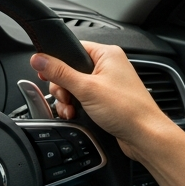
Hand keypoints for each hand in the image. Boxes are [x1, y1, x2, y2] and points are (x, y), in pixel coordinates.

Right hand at [32, 41, 172, 159]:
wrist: (145, 136)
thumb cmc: (127, 110)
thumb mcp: (87, 89)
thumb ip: (60, 73)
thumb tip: (39, 59)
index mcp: (107, 54)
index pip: (72, 48)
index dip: (56, 61)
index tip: (45, 72)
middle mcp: (108, 66)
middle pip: (70, 69)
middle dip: (62, 86)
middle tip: (65, 97)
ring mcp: (107, 84)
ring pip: (75, 86)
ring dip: (68, 99)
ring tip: (71, 109)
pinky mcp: (106, 100)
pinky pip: (83, 98)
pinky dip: (76, 106)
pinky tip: (75, 114)